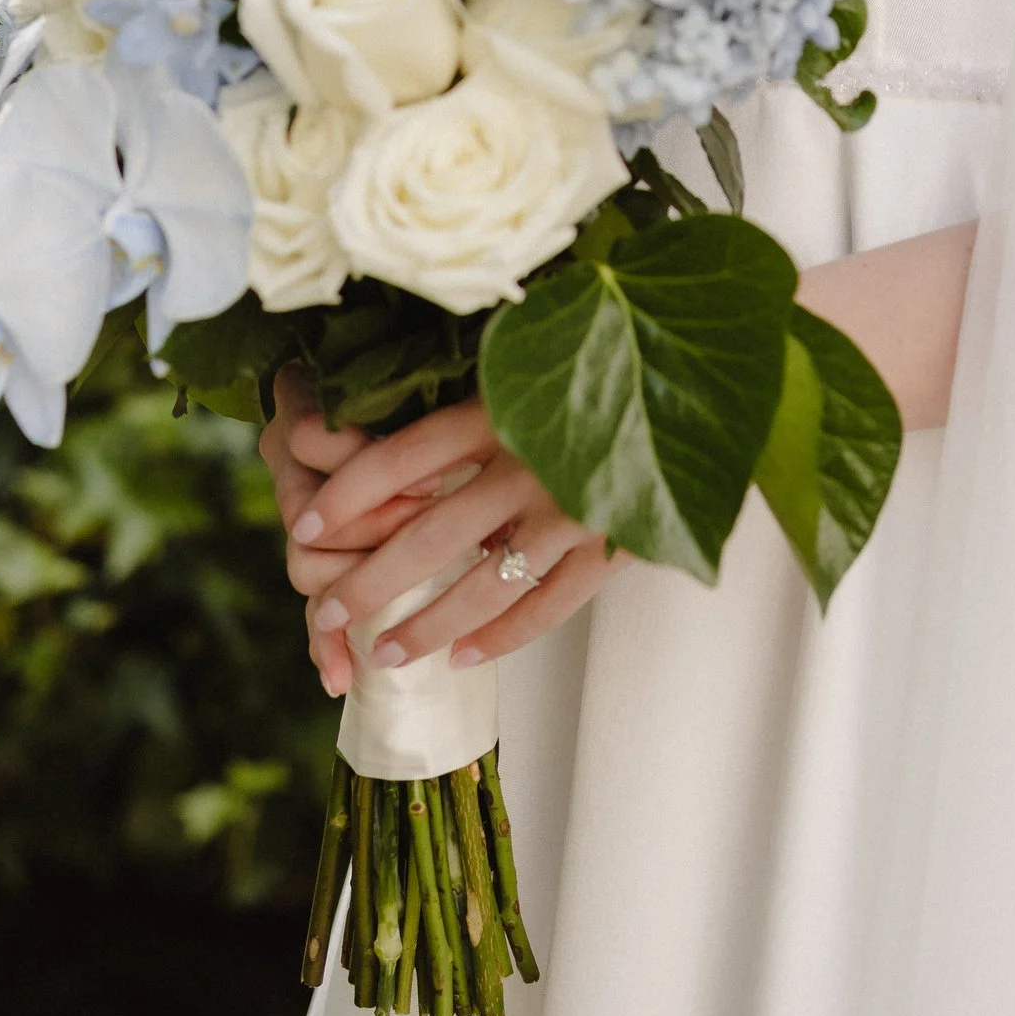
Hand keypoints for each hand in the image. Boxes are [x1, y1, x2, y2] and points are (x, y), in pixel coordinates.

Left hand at [261, 370, 615, 696]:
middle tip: (325, 610)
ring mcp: (576, 510)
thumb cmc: (610, 359)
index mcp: (505, 406)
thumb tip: (404, 445)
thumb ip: (479, 399)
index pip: (404, 456)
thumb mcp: (535, 362)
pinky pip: (549, 604)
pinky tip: (465, 656)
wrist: (707, 375)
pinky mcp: (616, 545)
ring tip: (385, 652)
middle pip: (431, 533)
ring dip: (428, 625)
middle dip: (369, 580)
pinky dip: (503, 635)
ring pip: (484, 584)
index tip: (307, 524)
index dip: (349, 493)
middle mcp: (533, 461)